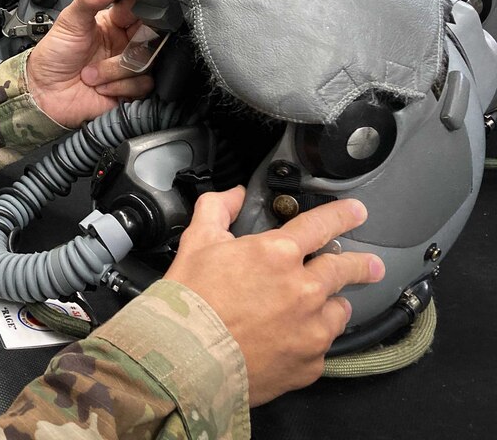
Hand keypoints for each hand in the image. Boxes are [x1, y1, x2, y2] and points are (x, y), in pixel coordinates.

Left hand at [25, 0, 152, 126]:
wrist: (44, 93)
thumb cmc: (54, 56)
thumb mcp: (69, 21)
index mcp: (113, 22)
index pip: (140, 10)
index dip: (141, 13)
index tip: (127, 20)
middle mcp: (124, 43)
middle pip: (150, 37)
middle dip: (129, 47)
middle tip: (109, 49)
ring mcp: (127, 66)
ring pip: (146, 62)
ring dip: (114, 70)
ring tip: (91, 73)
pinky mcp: (130, 88)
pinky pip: (143, 84)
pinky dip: (119, 87)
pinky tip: (101, 86)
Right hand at [164, 187, 384, 405]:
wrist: (186, 360)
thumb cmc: (189, 303)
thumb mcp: (196, 243)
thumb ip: (217, 209)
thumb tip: (233, 195)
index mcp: (276, 254)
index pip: (320, 225)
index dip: (342, 215)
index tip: (356, 213)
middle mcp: (303, 290)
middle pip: (344, 269)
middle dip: (362, 265)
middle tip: (371, 266)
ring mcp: (310, 329)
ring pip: (339, 310)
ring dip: (332, 305)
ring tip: (321, 308)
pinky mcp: (310, 362)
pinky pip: (322, 346)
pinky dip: (312, 340)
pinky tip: (293, 339)